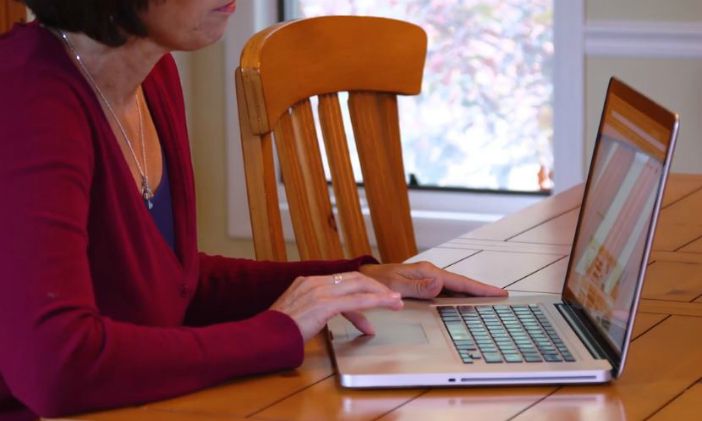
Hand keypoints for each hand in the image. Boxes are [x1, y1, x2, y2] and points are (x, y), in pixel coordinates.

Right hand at [270, 271, 403, 341]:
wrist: (264, 337)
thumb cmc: (279, 331)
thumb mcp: (299, 314)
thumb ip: (316, 310)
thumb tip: (331, 317)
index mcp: (307, 281)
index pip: (342, 280)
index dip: (362, 288)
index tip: (374, 298)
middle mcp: (314, 282)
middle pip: (354, 278)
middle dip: (376, 288)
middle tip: (392, 298)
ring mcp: (319, 291)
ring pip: (359, 286)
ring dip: (381, 294)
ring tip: (395, 303)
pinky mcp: (324, 304)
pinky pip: (356, 300)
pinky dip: (375, 302)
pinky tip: (386, 305)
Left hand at [359, 261, 507, 298]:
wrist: (364, 279)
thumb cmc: (377, 283)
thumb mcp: (397, 286)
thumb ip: (419, 287)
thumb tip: (441, 285)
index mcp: (428, 273)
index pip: (460, 282)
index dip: (480, 289)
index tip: (499, 292)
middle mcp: (430, 274)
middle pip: (462, 284)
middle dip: (482, 290)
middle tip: (501, 297)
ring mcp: (428, 279)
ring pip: (455, 288)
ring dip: (472, 293)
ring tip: (490, 300)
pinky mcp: (424, 284)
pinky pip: (446, 291)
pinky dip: (459, 295)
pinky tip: (465, 302)